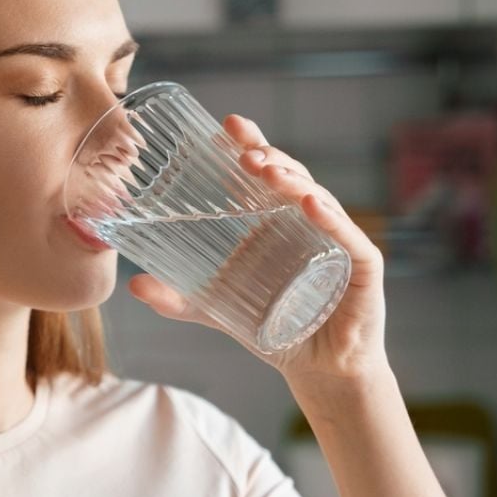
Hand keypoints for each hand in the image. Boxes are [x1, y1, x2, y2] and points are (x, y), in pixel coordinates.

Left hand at [127, 113, 388, 385]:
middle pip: (291, 177)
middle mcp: (310, 222)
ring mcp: (338, 240)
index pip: (266, 173)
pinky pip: (347, 237)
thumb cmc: (275, 329)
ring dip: (293, 181)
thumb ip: (177, 299)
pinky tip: (310, 204)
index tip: (227, 126)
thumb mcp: (216, 310)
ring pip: (318, 198)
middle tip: (242, 151)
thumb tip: (134, 285)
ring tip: (268, 170)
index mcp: (277, 221)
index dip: (250, 146)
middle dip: (268, 157)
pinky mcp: (362, 267)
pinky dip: (331, 219)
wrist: (319, 370)